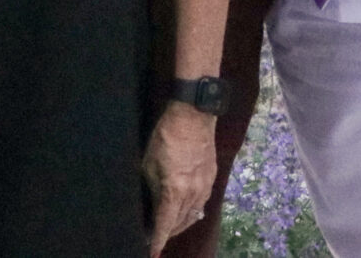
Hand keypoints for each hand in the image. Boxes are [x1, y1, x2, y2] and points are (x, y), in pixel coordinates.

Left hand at [145, 102, 216, 254]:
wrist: (194, 115)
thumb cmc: (166, 137)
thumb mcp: (149, 164)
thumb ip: (152, 189)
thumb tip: (151, 207)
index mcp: (175, 192)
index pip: (164, 226)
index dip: (156, 242)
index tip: (151, 254)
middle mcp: (193, 194)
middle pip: (179, 224)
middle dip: (167, 234)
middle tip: (154, 239)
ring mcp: (205, 187)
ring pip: (193, 216)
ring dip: (180, 225)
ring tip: (169, 229)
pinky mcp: (211, 178)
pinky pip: (201, 204)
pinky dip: (191, 212)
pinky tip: (185, 212)